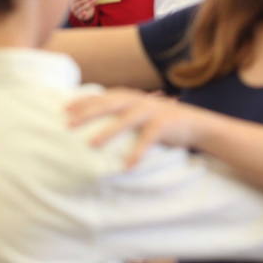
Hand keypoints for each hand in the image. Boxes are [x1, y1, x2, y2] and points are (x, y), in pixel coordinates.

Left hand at [67, 88, 202, 166]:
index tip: (64, 109)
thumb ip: (123, 115)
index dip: (84, 101)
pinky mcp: (166, 124)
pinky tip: (128, 165)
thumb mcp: (142, 115)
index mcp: (133, 97)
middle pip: (110, 103)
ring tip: (92, 144)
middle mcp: (141, 100)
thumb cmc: (163, 123)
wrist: (198, 125)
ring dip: (109, 131)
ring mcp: (154, 111)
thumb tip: (96, 124)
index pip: (104, 96)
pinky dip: (138, 151)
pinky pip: (149, 138)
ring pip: (127, 118)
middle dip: (88, 112)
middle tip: (68, 124)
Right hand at [70, 0, 96, 21]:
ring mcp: (75, 12)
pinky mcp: (80, 17)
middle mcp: (73, 6)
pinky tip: (85, 12)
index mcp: (73, 0)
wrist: (85, 12)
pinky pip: (81, 16)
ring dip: (89, 4)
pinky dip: (82, 14)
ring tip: (95, 0)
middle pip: (80, 2)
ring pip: (81, 9)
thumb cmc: (85, 3)